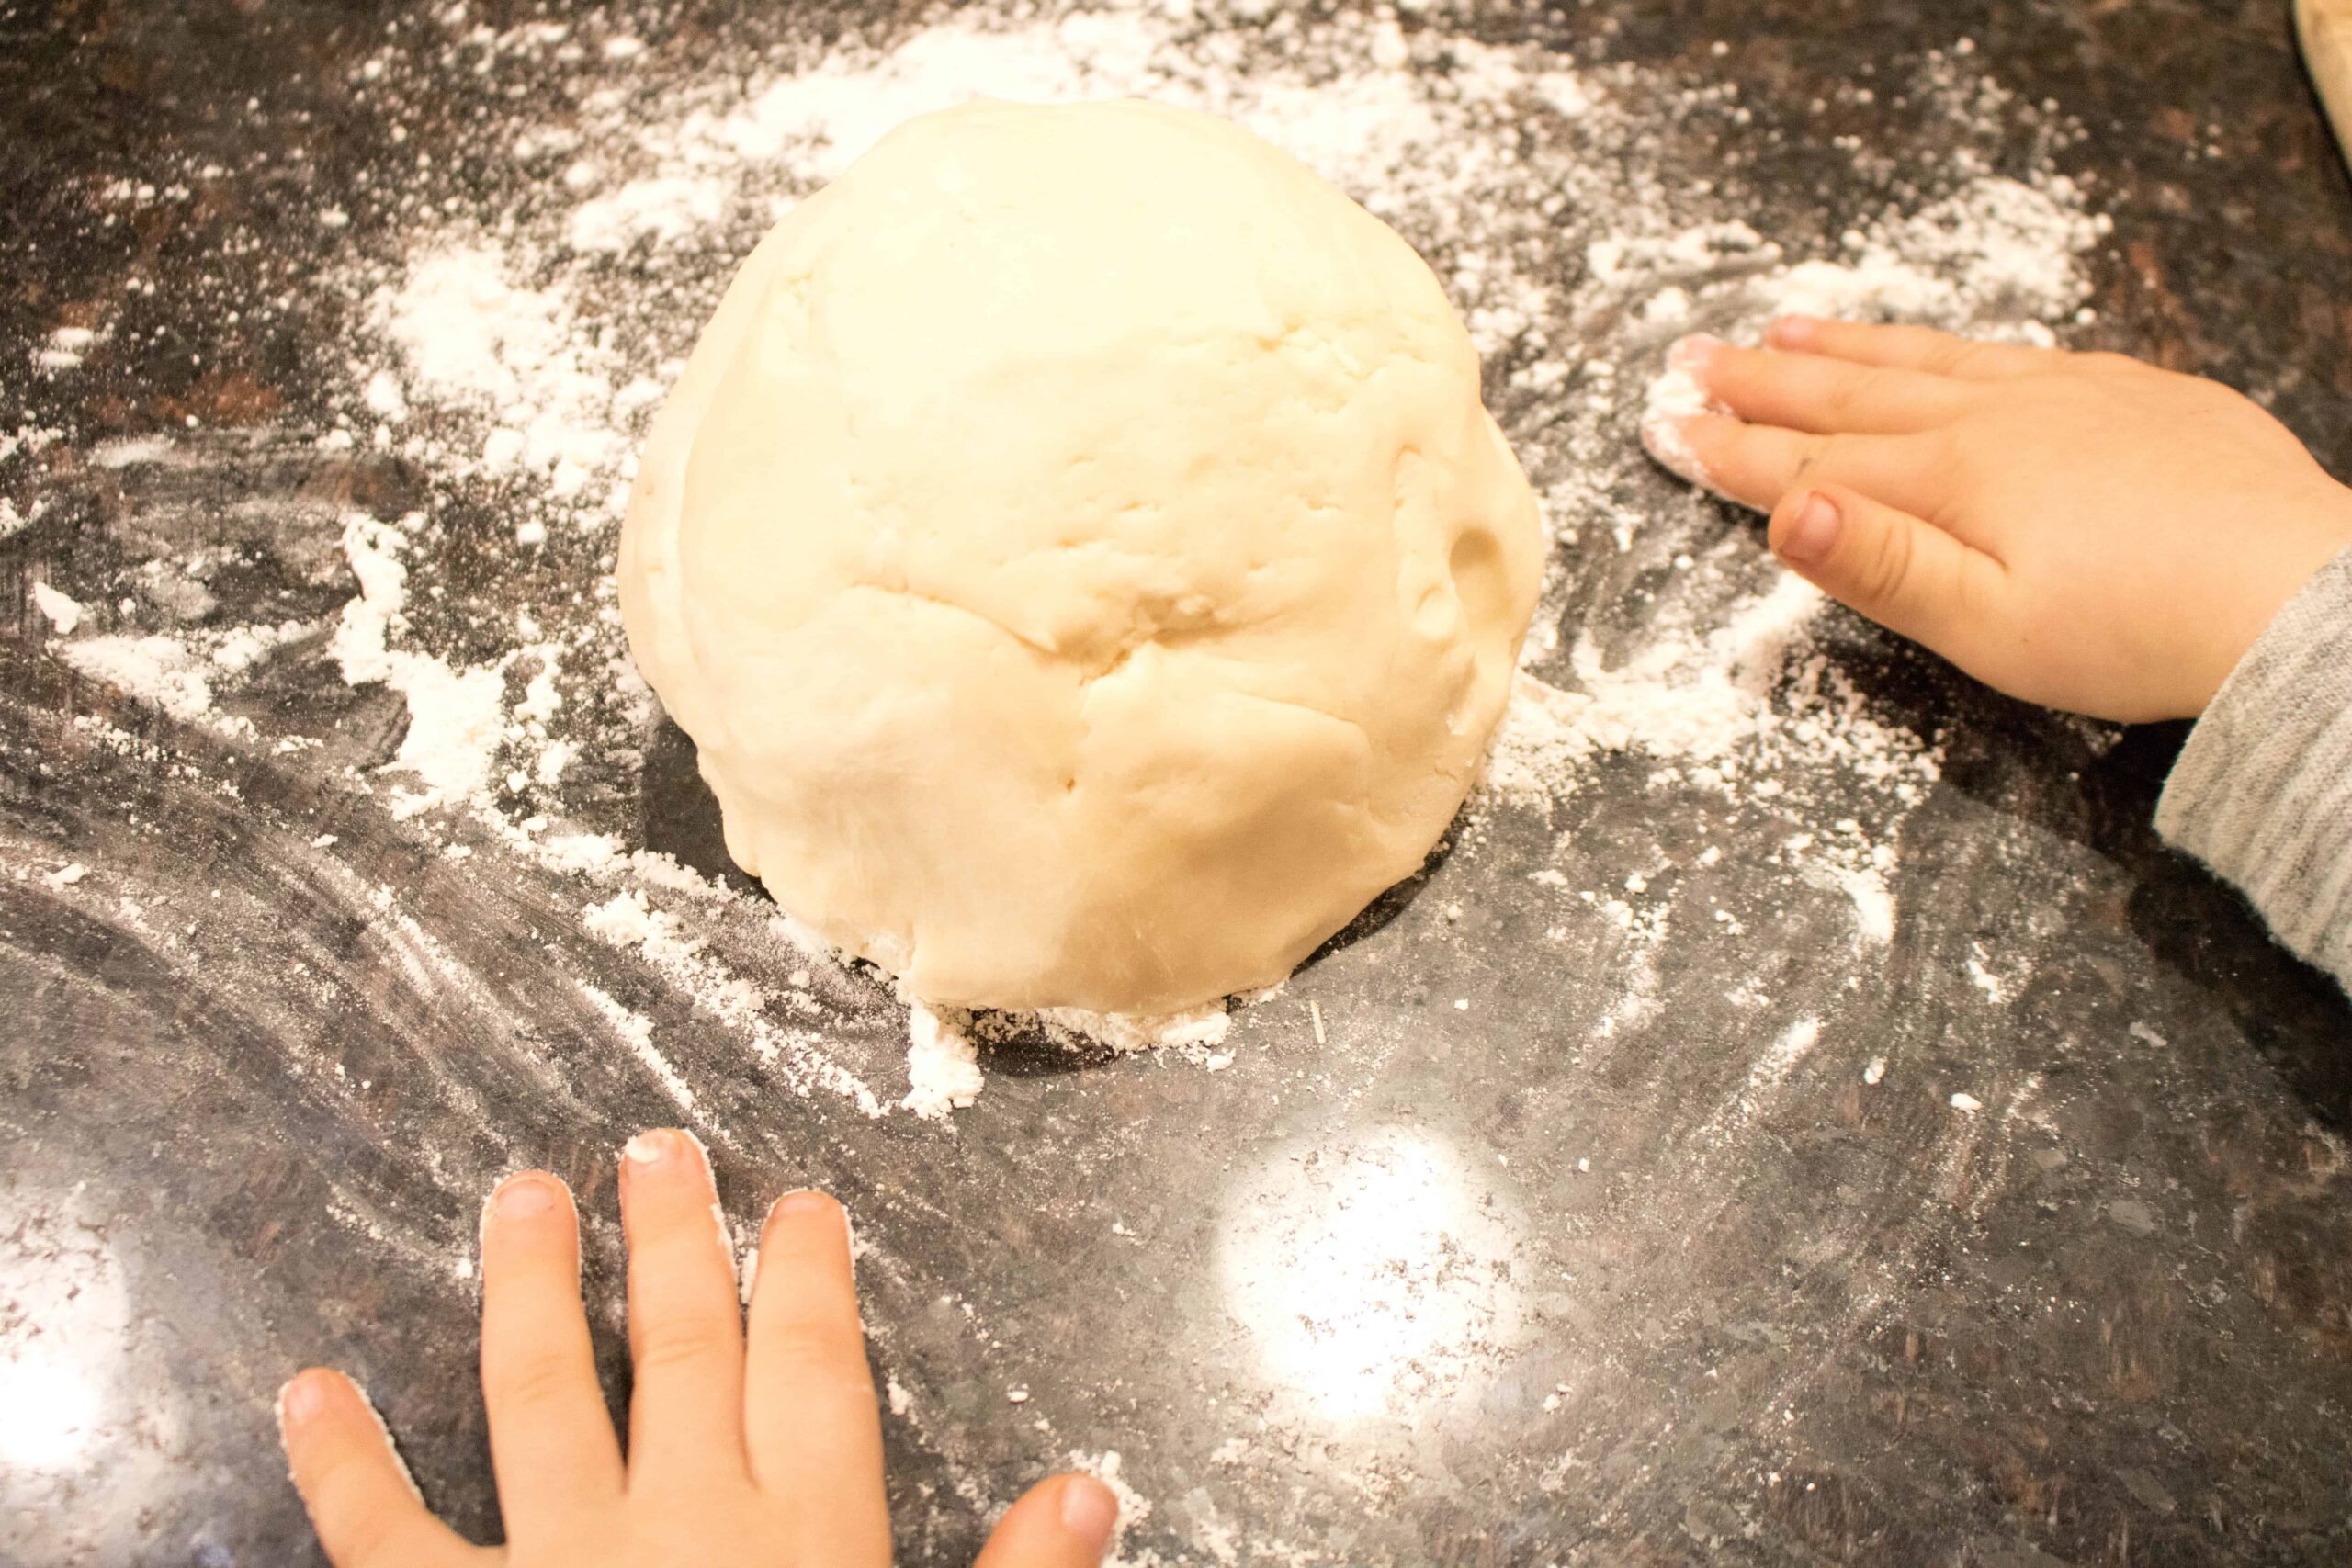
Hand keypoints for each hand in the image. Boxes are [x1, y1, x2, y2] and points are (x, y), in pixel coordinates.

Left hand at [276, 1129, 1117, 1566]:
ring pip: (539, 1397)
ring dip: (525, 1292)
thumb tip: (1091, 1485)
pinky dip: (342, 1463)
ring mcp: (559, 1565)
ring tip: (515, 1196)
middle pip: (680, 1351)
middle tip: (652, 1150)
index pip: (813, 1372)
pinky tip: (306, 1390)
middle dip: (673, 1243)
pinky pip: (384, 1535)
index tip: (797, 1203)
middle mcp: (683, 1523)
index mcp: (805, 1536)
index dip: (808, 1278)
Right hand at [1642, 317, 2351, 721]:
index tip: (1665, 428)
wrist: (2296, 599)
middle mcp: (1997, 419)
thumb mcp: (1990, 627)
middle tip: (1692, 359)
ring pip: (1929, 361)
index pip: (1811, 462)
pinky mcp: (2132, 394)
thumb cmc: (2139, 633)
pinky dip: (1946, 345)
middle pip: (1854, 396)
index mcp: (1951, 480)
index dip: (1731, 450)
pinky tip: (1937, 347)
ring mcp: (2068, 394)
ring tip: (1785, 329)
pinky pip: (2010, 352)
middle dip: (1764, 382)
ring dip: (1845, 349)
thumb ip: (1882, 567)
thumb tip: (1787, 510)